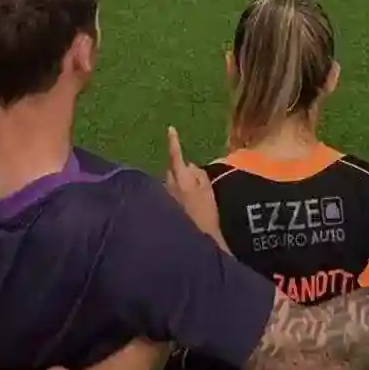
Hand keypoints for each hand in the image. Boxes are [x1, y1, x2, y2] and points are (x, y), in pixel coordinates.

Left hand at [163, 127, 223, 246]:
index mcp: (181, 179)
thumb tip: (189, 166)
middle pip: (172, 169)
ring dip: (177, 185)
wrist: (197, 240)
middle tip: (195, 182)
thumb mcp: (208, 192)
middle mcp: (167, 185)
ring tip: (190, 201)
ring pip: (169, 182)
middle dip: (180, 171)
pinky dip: (173, 197)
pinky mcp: (160, 206)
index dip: (173, 142)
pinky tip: (183, 208)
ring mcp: (163, 196)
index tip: (170, 129)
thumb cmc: (206, 215)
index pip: (176, 156)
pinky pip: (167, 195)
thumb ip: (198, 175)